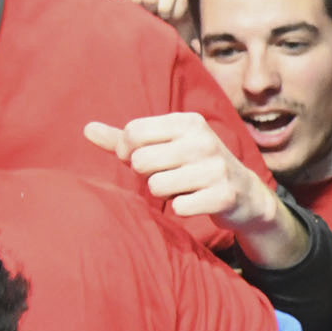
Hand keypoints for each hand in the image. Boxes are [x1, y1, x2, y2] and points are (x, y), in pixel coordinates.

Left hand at [82, 111, 309, 267]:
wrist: (245, 194)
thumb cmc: (193, 166)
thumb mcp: (165, 146)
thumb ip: (124, 139)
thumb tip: (86, 129)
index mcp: (187, 121)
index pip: (133, 132)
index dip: (128, 151)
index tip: (141, 159)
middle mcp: (202, 139)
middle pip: (141, 160)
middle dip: (147, 175)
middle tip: (168, 175)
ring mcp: (215, 167)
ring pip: (157, 185)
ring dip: (165, 193)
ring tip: (183, 188)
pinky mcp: (223, 194)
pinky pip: (179, 206)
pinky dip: (182, 208)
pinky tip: (196, 201)